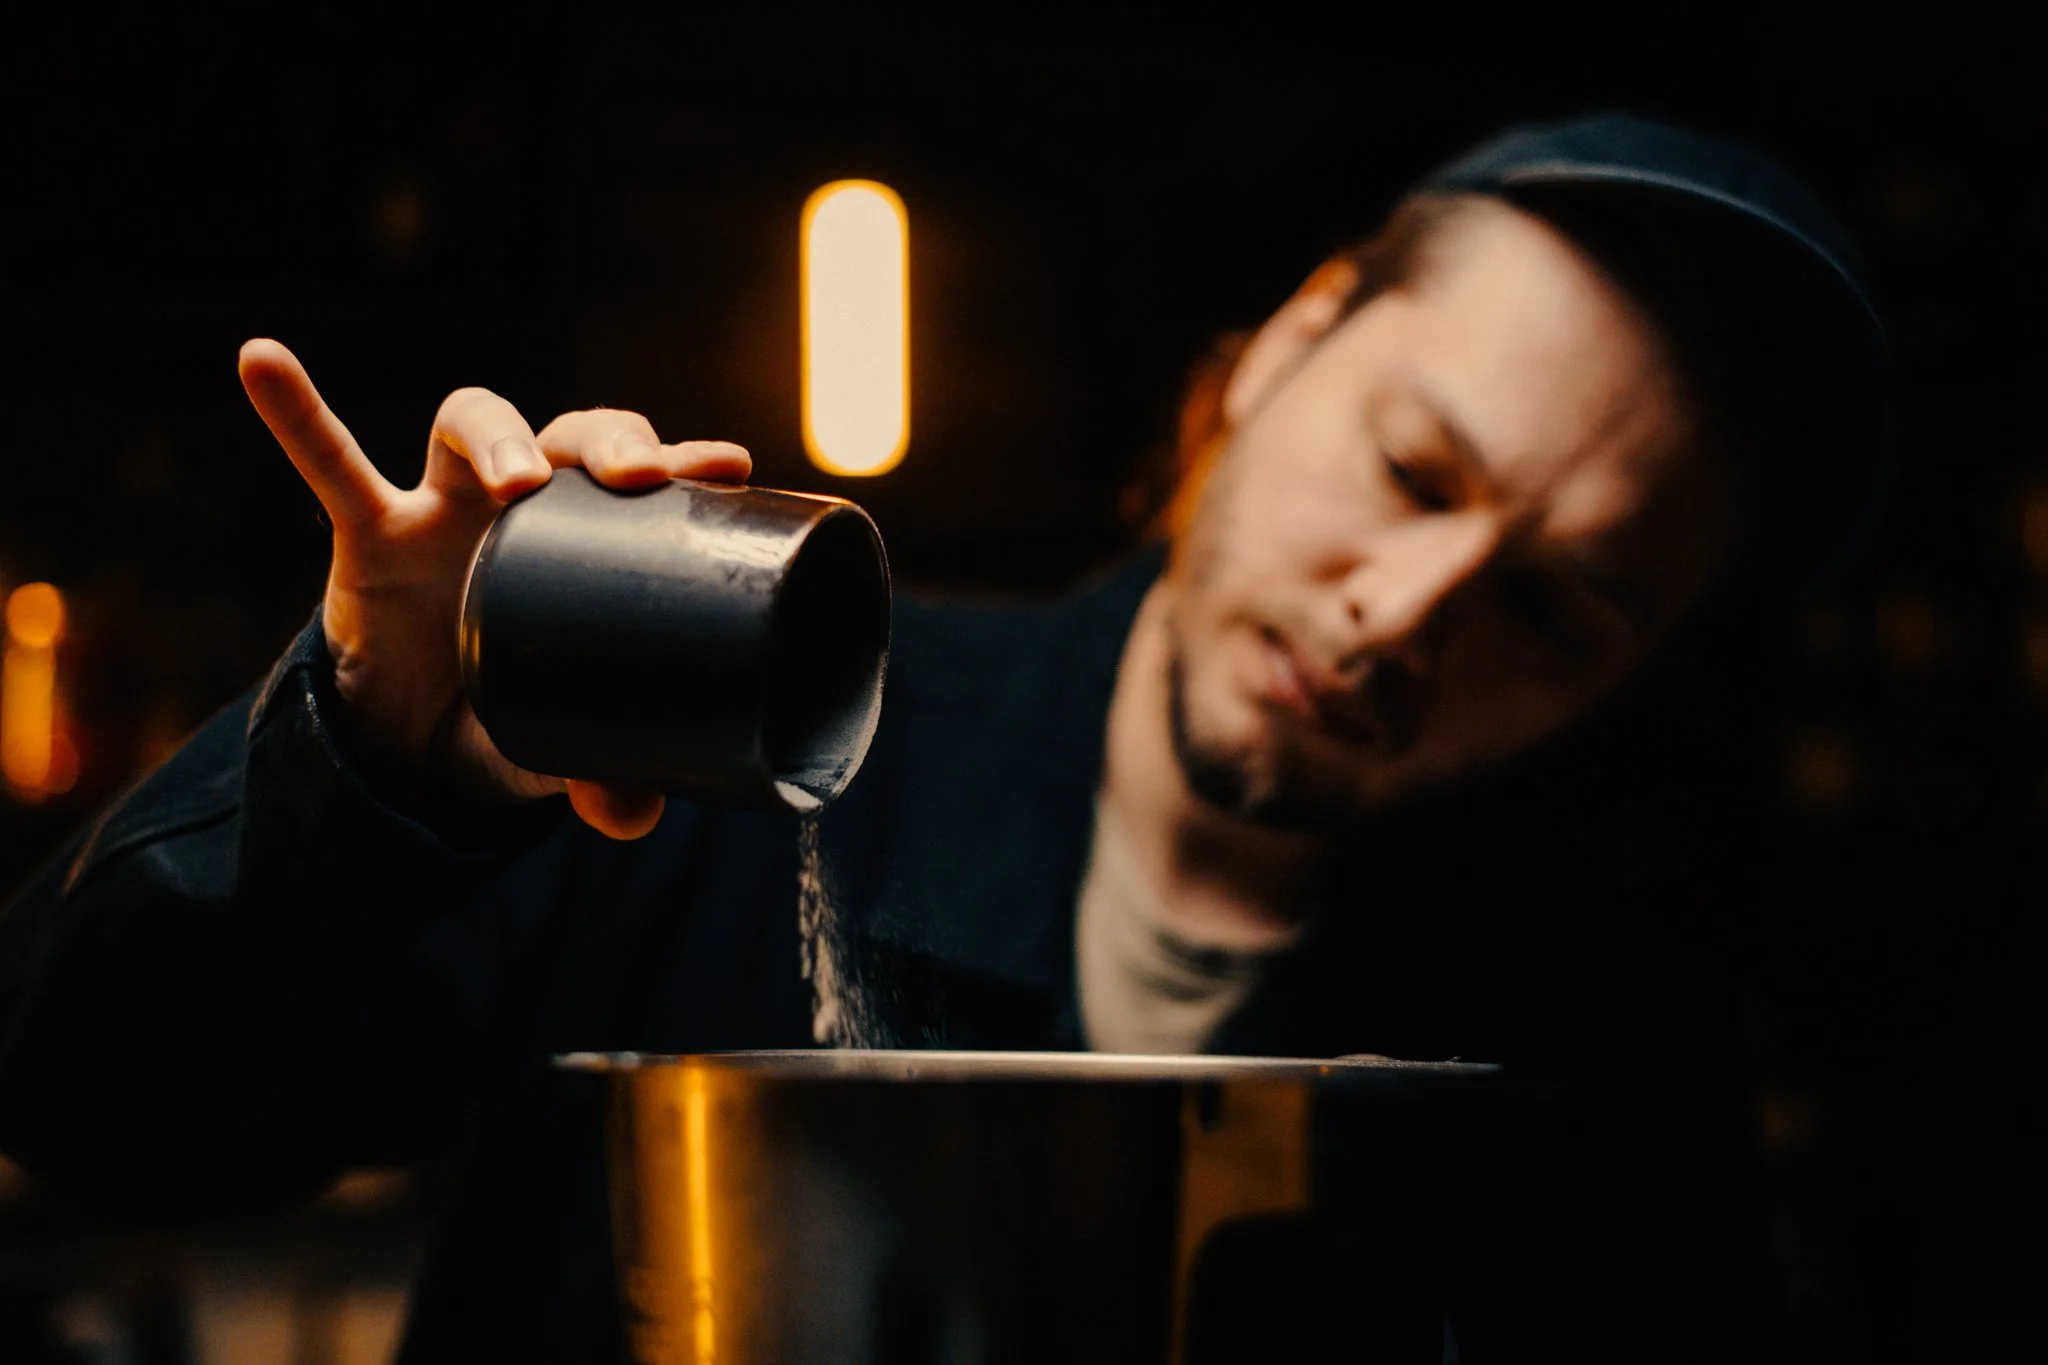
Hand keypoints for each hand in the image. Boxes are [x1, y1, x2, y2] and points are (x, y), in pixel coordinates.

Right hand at [237, 338, 751, 839]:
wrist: (410, 741)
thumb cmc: (511, 710)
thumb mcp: (560, 747)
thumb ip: (601, 779)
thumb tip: (634, 817)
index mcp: (595, 543)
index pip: (646, 481)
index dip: (685, 464)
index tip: (730, 466)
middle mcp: (529, 508)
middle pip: (571, 433)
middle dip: (605, 440)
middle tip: (631, 477)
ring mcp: (447, 508)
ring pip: (471, 423)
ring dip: (496, 435)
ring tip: (515, 477)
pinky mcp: (370, 533)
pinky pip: (330, 464)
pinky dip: (296, 415)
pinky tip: (262, 360)